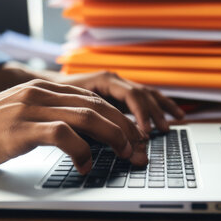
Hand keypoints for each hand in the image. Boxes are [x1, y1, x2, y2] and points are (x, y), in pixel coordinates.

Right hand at [0, 79, 148, 173]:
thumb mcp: (23, 115)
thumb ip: (51, 117)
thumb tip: (86, 137)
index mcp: (44, 88)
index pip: (93, 98)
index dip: (119, 118)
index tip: (136, 138)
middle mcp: (41, 92)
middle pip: (97, 106)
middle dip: (125, 129)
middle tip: (140, 151)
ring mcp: (31, 108)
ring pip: (87, 117)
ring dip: (113, 138)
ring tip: (125, 156)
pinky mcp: (21, 128)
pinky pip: (63, 135)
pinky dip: (81, 151)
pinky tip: (85, 166)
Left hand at [51, 71, 184, 131]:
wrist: (46, 86)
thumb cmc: (57, 99)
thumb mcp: (72, 111)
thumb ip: (91, 124)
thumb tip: (107, 141)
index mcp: (105, 80)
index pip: (131, 96)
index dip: (140, 115)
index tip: (144, 134)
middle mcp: (115, 79)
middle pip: (141, 95)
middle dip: (152, 116)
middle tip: (159, 134)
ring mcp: (119, 84)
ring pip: (146, 94)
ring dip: (160, 110)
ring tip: (168, 127)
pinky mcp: (120, 92)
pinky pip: (145, 97)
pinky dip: (160, 106)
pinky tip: (174, 115)